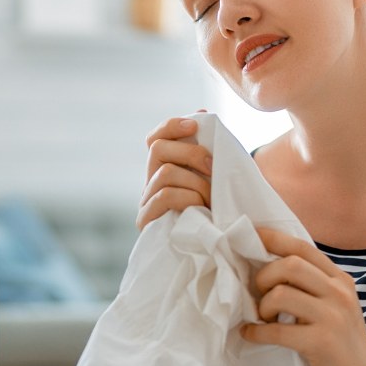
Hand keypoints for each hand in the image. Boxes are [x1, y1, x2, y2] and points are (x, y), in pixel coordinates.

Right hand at [136, 116, 212, 230]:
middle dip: (190, 152)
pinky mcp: (149, 222)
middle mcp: (151, 183)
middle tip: (213, 166)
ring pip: (165, 172)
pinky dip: (187, 197)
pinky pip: (165, 196)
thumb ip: (209, 150)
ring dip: (195, 182)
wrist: (216, 253)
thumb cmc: (218, 213)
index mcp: (165, 170)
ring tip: (211, 198)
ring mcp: (147, 203)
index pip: (155, 138)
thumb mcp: (215, 178)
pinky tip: (201, 208)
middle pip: (158, 149)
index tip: (196, 123)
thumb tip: (203, 112)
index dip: (172, 125)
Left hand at [240, 227, 365, 365]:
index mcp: (339, 279)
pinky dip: (256, 332)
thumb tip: (268, 266)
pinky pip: (277, 331)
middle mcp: (338, 293)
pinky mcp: (321, 342)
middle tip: (259, 294)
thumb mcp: (336, 304)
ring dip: (262, 306)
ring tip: (263, 317)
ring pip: (281, 294)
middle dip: (264, 276)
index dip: (273, 239)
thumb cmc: (342, 341)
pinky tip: (251, 334)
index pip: (302, 247)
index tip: (251, 236)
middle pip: (290, 265)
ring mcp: (332, 317)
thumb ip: (312, 284)